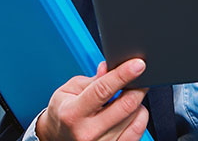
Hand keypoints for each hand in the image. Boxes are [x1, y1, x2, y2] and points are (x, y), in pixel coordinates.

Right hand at [35, 59, 149, 140]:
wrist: (57, 138)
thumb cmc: (64, 113)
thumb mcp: (69, 90)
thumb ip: (92, 79)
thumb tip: (110, 67)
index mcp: (73, 113)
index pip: (103, 90)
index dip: (123, 75)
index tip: (138, 64)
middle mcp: (88, 132)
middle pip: (126, 105)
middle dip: (137, 87)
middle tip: (140, 77)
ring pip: (135, 117)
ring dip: (137, 102)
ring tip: (126, 98)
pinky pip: (138, 131)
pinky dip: (139, 117)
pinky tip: (131, 112)